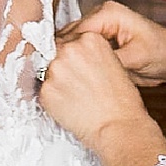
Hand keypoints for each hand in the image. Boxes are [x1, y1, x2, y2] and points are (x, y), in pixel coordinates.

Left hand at [39, 32, 155, 163]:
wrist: (118, 126)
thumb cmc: (121, 102)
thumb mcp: (113, 64)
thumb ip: (90, 55)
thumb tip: (74, 58)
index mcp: (91, 39)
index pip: (71, 39)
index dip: (74, 56)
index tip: (77, 66)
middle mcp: (70, 49)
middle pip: (57, 52)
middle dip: (64, 67)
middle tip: (77, 84)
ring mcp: (56, 69)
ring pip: (48, 71)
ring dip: (57, 82)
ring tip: (75, 97)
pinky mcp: (46, 90)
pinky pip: (44, 91)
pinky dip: (53, 98)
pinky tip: (69, 105)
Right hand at [62, 0, 165, 86]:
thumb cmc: (163, 53)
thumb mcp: (135, 58)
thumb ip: (108, 60)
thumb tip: (84, 66)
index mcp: (109, 13)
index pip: (77, 31)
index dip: (65, 51)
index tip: (54, 67)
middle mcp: (102, 16)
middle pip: (71, 35)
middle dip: (63, 54)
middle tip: (54, 75)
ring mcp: (101, 29)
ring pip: (73, 44)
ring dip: (68, 58)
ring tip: (59, 77)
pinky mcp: (101, 42)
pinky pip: (81, 50)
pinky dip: (76, 61)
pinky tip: (71, 76)